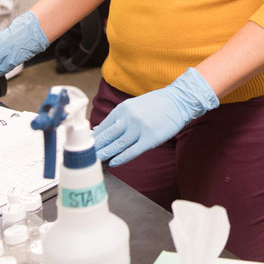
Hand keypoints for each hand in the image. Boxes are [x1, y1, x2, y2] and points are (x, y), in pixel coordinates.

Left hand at [93, 68, 218, 166]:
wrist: (178, 100)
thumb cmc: (155, 103)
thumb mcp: (133, 105)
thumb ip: (117, 117)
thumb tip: (99, 130)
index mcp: (123, 108)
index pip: (103, 126)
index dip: (93, 138)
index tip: (85, 146)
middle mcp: (129, 118)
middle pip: (107, 137)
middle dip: (95, 148)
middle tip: (84, 157)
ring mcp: (139, 129)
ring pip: (117, 145)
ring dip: (104, 154)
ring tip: (95, 161)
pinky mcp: (150, 139)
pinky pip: (132, 151)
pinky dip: (121, 158)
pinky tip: (113, 163)